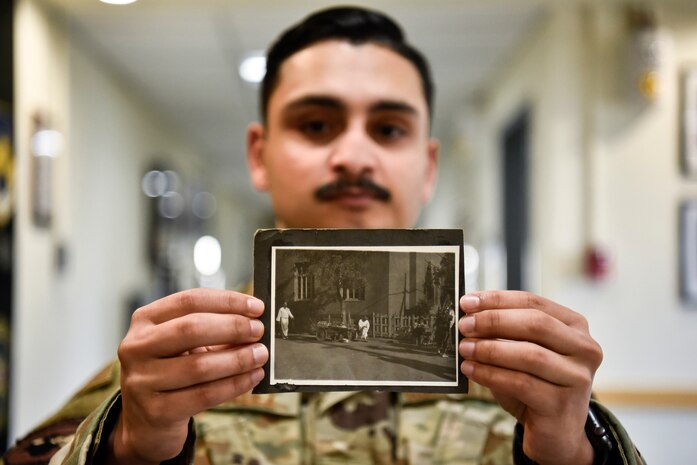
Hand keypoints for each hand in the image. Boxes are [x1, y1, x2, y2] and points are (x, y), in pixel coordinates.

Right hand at [107, 289, 267, 464]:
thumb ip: (211, 328)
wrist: (145, 421)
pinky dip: (234, 385)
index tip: (256, 307)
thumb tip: (254, 321)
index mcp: (144, 320)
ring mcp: (141, 380)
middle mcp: (136, 347)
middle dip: (233, 328)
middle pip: (191, 329)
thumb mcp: (182, 344)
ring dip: (238, 359)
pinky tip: (252, 377)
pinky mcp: (155, 411)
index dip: (226, 301)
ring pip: (199, 366)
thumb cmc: (171, 371)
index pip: (189, 301)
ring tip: (260, 355)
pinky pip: (204, 395)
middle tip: (259, 331)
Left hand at [459, 291, 601, 464]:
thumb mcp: (520, 352)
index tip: (467, 301)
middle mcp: (585, 349)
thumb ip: (503, 332)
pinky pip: (521, 383)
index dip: (498, 300)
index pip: (533, 302)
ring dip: (490, 349)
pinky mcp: (564, 404)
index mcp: (575, 327)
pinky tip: (471, 370)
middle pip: (536, 324)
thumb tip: (468, 314)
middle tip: (464, 325)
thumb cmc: (535, 386)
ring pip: (530, 354)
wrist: (554, 434)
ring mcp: (578, 377)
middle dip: (494, 321)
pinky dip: (490, 374)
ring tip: (464, 349)